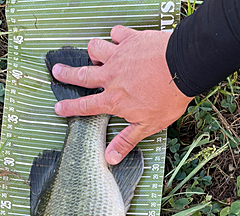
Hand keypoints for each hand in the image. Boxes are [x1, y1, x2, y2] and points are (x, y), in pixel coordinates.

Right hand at [52, 25, 193, 163]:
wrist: (182, 67)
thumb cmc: (168, 96)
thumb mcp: (147, 126)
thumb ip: (126, 140)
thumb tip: (111, 157)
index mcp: (114, 99)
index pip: (85, 106)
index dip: (69, 108)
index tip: (58, 107)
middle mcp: (112, 76)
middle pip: (82, 75)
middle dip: (67, 74)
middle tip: (57, 71)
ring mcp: (120, 55)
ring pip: (95, 49)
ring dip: (92, 52)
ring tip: (92, 54)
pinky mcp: (131, 39)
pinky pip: (117, 33)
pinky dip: (116, 35)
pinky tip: (118, 38)